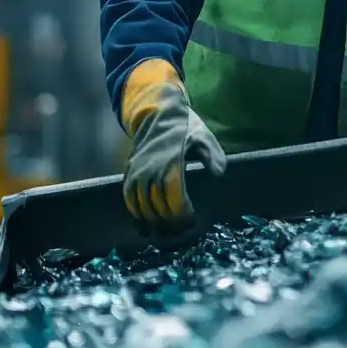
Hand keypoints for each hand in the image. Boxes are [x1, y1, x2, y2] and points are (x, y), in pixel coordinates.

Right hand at [120, 60, 226, 229]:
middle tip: (180, 232)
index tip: (190, 222)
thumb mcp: (205, 138)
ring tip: (163, 233)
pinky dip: (134, 213)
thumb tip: (218, 175)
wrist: (159, 113)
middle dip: (169, 222)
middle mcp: (150, 169)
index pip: (174, 196)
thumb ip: (213, 156)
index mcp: (171, 162)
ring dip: (152, 222)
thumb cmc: (186, 128)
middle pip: (157, 205)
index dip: (181, 213)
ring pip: (141, 204)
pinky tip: (143, 225)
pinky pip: (128, 197)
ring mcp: (137, 171)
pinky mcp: (129, 171)